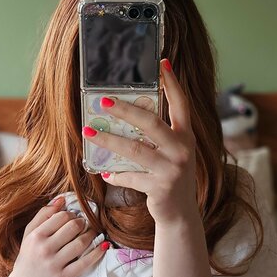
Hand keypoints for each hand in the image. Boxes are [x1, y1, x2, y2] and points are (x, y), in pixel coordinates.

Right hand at [11, 195, 107, 276]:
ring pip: (80, 243)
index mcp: (36, 236)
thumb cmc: (28, 257)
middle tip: (85, 224)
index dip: (71, 214)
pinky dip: (97, 253)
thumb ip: (43, 215)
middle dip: (83, 223)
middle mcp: (44, 249)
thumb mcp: (29, 234)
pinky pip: (84, 262)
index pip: (61, 216)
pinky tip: (103, 246)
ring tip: (93, 233)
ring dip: (91, 236)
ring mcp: (54, 264)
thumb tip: (61, 199)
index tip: (74, 218)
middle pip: (73, 227)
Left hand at [81, 58, 197, 226]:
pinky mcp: (159, 188)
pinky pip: (130, 177)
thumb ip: (157, 136)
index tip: (161, 62)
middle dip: (126, 110)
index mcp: (187, 136)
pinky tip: (103, 171)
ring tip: (89, 131)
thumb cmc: (170, 177)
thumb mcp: (171, 153)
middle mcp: (182, 150)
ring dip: (109, 140)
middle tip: (104, 100)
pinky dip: (115, 174)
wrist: (180, 214)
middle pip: (151, 123)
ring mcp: (172, 169)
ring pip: (135, 150)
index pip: (181, 104)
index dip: (172, 83)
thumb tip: (125, 114)